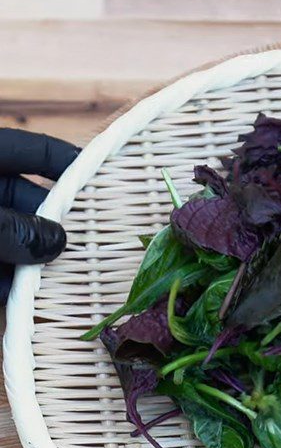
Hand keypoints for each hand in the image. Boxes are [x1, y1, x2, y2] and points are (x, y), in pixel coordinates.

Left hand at [0, 128, 78, 302]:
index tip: (105, 183)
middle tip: (89, 245)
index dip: (70, 164)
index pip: (33, 151)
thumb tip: (57, 242)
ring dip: (34, 261)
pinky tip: (20, 296)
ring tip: (61, 278)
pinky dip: (7, 282)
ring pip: (14, 239)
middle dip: (56, 226)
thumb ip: (12, 229)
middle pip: (29, 201)